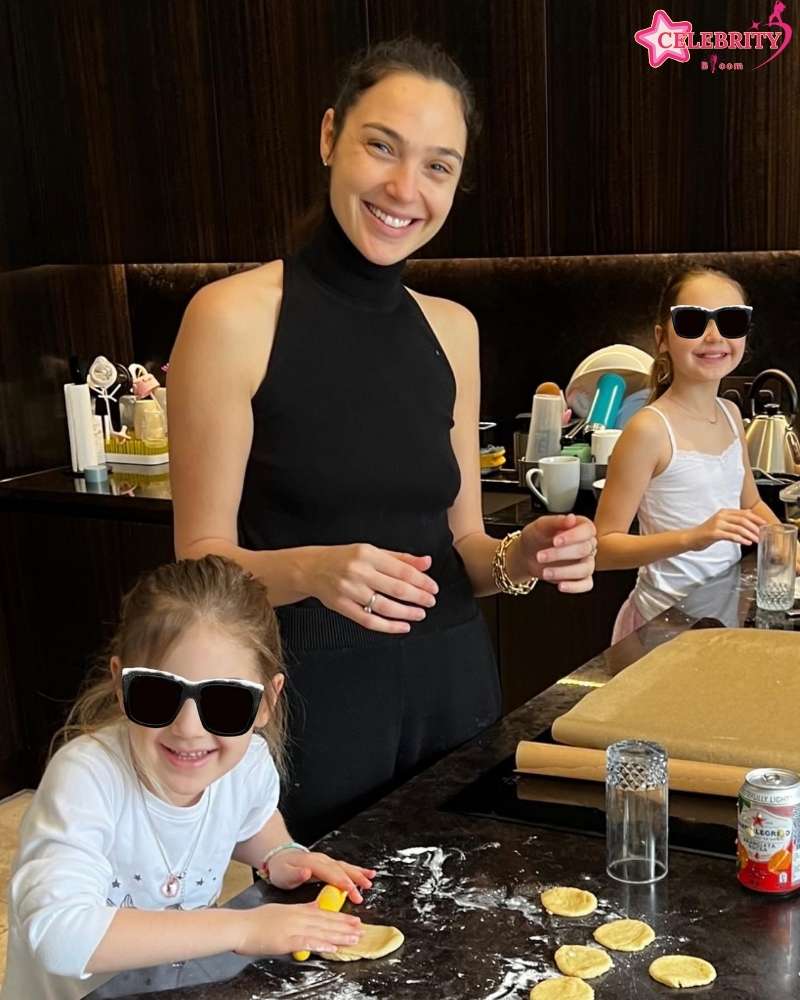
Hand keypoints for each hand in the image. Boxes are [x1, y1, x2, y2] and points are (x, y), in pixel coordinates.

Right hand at [234, 901, 361, 956]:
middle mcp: (298, 917)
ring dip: (339, 936)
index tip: (354, 920)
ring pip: (321, 931)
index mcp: (297, 910)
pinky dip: (320, 944)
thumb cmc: (257, 921)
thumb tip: (314, 907)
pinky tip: (332, 948)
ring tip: (354, 939)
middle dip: (345, 926)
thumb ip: (300, 909)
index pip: (324, 913)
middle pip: (326, 922)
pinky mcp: (286, 940)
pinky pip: (306, 942)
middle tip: (362, 929)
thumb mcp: (282, 910)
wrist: (240, 926)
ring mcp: (293, 928)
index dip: (341, 918)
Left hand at [267, 848, 375, 904]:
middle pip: (341, 869)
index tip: (352, 891)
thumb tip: (307, 872)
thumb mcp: (283, 874)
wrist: (280, 856)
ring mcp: (327, 861)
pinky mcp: (329, 864)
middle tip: (364, 891)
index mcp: (313, 863)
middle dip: (354, 880)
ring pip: (345, 867)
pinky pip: (345, 866)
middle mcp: (322, 860)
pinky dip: (357, 870)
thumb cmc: (282, 869)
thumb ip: (296, 874)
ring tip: (370, 881)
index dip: (342, 882)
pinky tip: (368, 873)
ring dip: (358, 874)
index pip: (330, 873)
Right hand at [305, 543, 438, 633]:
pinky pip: (369, 620)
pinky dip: (388, 626)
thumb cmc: (344, 558)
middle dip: (418, 597)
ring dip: (407, 613)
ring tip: (419, 614)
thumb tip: (426, 562)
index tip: (433, 588)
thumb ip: (400, 558)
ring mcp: (349, 591)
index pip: (402, 570)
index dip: (422, 581)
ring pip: (385, 607)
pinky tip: (402, 626)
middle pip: (396, 589)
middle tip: (430, 602)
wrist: (311, 568)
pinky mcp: (342, 607)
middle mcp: (359, 572)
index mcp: (368, 554)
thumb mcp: (371, 551)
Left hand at [517, 514, 595, 593]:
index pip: (588, 530)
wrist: (527, 554)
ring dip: (564, 572)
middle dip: (560, 554)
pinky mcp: (581, 577)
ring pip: (585, 569)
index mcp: (581, 527)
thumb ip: (556, 521)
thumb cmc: (535, 537)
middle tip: (541, 556)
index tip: (556, 541)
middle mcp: (587, 544)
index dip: (573, 536)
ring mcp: (586, 561)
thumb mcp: (541, 525)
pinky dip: (574, 587)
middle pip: (584, 550)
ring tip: (545, 572)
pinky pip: (586, 584)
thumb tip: (571, 518)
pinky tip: (560, 586)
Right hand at [688, 508, 765, 549]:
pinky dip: (741, 539)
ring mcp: (717, 524)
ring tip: (757, 540)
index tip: (764, 524)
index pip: (744, 513)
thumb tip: (750, 517)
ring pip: (739, 528)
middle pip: (743, 520)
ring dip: (750, 534)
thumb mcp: (721, 523)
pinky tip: (747, 542)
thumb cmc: (707, 532)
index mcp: (724, 512)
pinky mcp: (714, 533)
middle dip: (755, 527)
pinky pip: (731, 536)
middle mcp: (721, 516)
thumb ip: (734, 520)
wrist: (692, 538)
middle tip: (762, 533)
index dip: (756, 518)